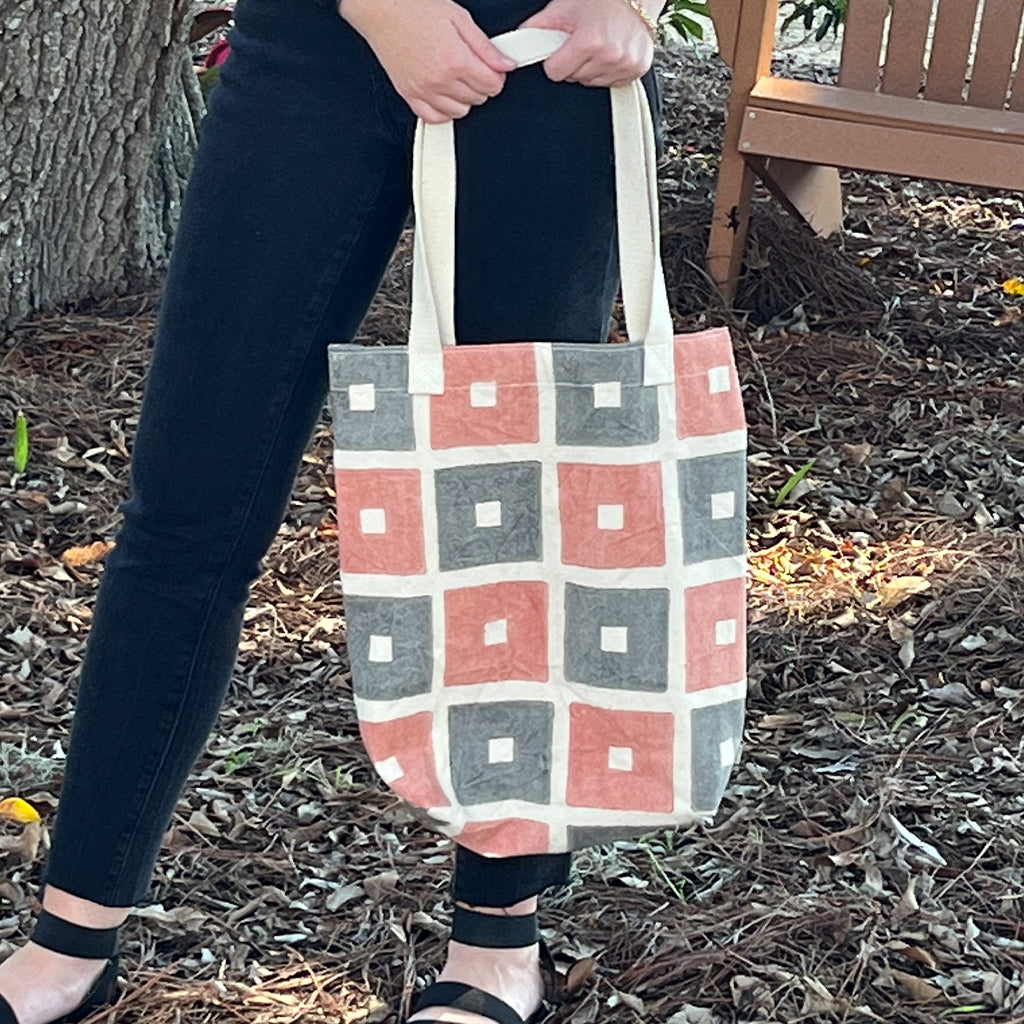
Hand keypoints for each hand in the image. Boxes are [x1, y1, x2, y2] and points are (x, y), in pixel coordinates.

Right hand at [339, 0, 516, 122]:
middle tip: (473, 68)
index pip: (492, 85)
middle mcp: (440, 80)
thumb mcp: (459, 18)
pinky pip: (435, 118)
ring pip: (459, 112)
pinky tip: (445, 95)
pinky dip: (444, 110)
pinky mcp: (410, 96)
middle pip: (478, 99)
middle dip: (481, 84)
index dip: (497, 76)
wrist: (382, 10)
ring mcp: (424, 91)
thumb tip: (506, 65)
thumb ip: (485, 47)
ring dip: (464, 98)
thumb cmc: (415, 9)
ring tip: (458, 78)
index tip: (492, 69)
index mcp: (456, 60)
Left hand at [518, 0, 663, 85]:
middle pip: (574, 79)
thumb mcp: (564, 8)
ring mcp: (625, 64)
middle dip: (573, 63)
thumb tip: (515, 43)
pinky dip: (607, 71)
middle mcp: (610, 55)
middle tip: (582, 43)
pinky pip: (611, 82)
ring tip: (597, 46)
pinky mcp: (636, 69)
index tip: (561, 49)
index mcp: (590, 41)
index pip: (556, 72)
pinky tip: (609, 53)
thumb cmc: (600, 0)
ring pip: (591, 83)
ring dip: (590, 68)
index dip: (554, 60)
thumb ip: (538, 28)